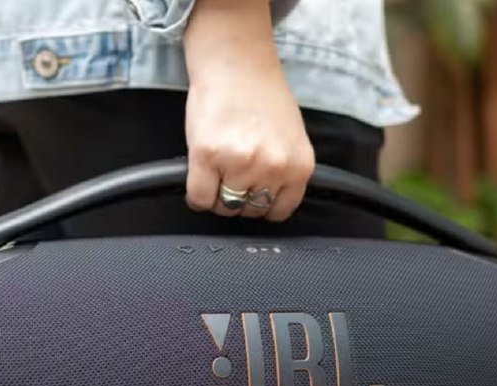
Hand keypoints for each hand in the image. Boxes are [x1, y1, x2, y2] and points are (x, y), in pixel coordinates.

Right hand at [183, 0, 315, 221]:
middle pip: (249, 211)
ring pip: (224, 207)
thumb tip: (269, 199)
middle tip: (231, 175)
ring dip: (216, 195)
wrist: (236, 62)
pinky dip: (197, 195)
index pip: (279, 211)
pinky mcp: (209, 156)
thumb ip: (285, 171)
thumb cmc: (262, 95)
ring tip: (216, 170)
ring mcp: (241, 163)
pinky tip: (200, 176)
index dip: (261, 205)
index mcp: (298, 166)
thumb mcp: (291, 139)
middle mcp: (273, 168)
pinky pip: (200, 198)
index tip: (251, 196)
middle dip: (238, 198)